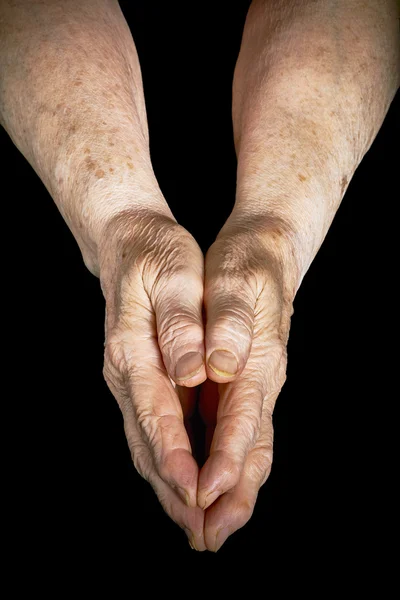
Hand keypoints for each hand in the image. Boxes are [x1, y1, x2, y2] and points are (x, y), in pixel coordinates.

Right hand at [99, 207, 207, 550]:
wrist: (128, 240)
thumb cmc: (157, 254)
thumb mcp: (175, 276)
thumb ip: (180, 326)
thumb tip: (193, 372)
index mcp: (134, 350)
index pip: (158, 414)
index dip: (178, 456)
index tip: (198, 493)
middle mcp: (125, 373)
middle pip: (148, 442)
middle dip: (175, 489)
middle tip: (201, 533)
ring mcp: (129, 379)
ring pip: (147, 443)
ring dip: (169, 485)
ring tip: (194, 522)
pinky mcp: (138, 379)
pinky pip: (151, 429)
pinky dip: (166, 461)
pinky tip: (183, 480)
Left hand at [198, 210, 294, 551]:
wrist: (266, 247)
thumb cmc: (249, 261)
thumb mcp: (234, 279)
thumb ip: (228, 321)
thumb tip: (219, 364)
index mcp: (257, 359)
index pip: (242, 419)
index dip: (224, 460)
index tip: (206, 497)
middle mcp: (260, 380)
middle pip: (251, 448)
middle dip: (231, 496)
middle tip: (208, 539)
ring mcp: (254, 385)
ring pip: (247, 448)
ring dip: (229, 491)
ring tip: (207, 528)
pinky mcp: (244, 383)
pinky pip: (237, 434)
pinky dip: (224, 465)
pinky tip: (207, 483)